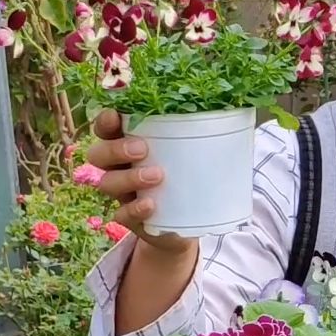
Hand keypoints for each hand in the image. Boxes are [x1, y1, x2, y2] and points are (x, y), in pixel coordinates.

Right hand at [87, 110, 193, 254]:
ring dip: (129, 177)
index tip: (115, 116)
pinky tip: (150, 205)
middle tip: (143, 149)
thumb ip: (201, 133)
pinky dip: (134, 209)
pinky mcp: (130, 219)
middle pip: (98, 154)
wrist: (187, 224)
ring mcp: (121, 194)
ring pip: (106, 183)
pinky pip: (122, 214)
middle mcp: (118, 167)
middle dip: (116, 149)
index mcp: (128, 143)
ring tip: (157, 176)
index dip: (105, 121)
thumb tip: (237, 111)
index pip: (106, 128)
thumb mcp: (193, 154)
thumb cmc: (188, 177)